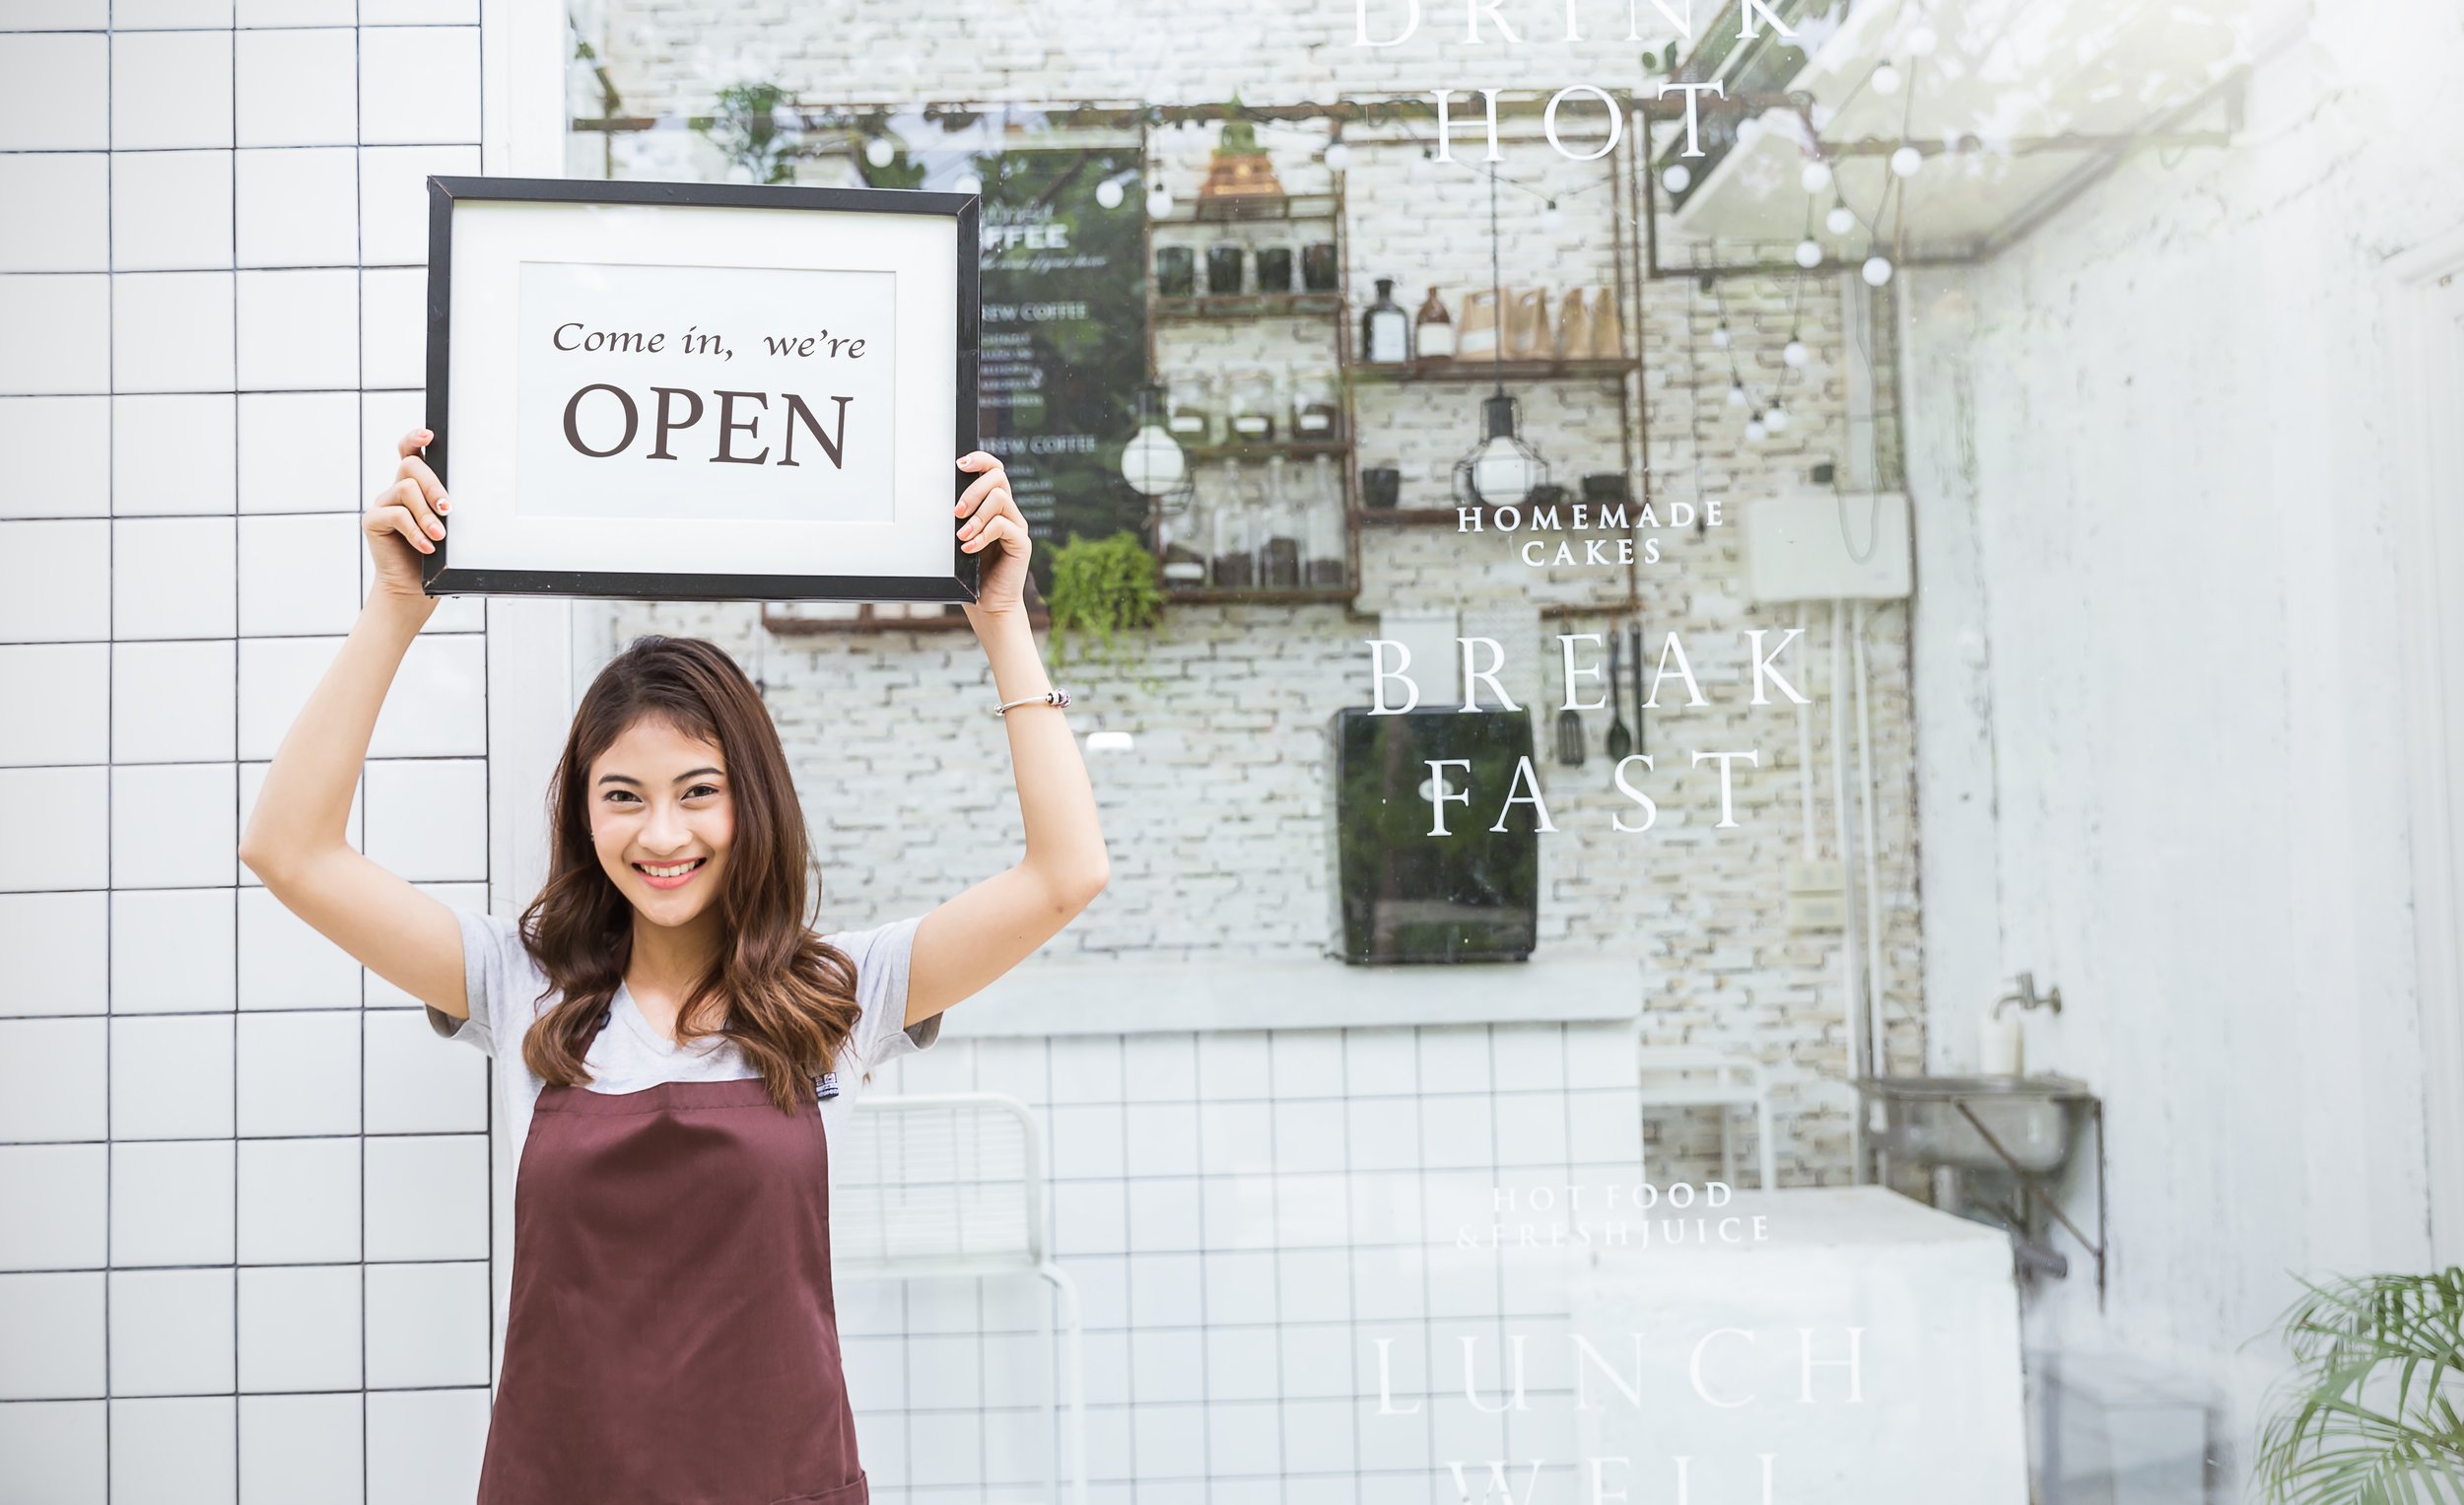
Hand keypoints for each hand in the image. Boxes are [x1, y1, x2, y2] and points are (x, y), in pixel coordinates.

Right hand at [364, 429, 446, 608]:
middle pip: (411, 467)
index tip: (429, 435)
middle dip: (433, 484)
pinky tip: (427, 546)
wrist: (415, 586)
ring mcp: (383, 503)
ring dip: (427, 513)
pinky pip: (396, 515)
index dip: (415, 439)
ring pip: (406, 490)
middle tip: (448, 508)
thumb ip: (445, 505)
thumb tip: (457, 498)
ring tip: (440, 535)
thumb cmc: (436, 555)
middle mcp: (396, 489)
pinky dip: (415, 531)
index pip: (410, 452)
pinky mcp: (373, 520)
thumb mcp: (447, 526)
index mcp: (414, 484)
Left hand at [955, 451, 1030, 622]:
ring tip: (961, 537)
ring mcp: (1016, 526)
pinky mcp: (1021, 543)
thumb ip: (956, 519)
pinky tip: (969, 549)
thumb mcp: (957, 539)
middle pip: (998, 476)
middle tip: (956, 512)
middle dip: (972, 490)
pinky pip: (1002, 525)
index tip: (959, 464)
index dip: (980, 459)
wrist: (988, 605)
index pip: (993, 469)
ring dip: (976, 516)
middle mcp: (1008, 511)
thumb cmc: (969, 574)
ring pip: (1000, 498)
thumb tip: (936, 497)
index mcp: (993, 506)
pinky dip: (982, 535)